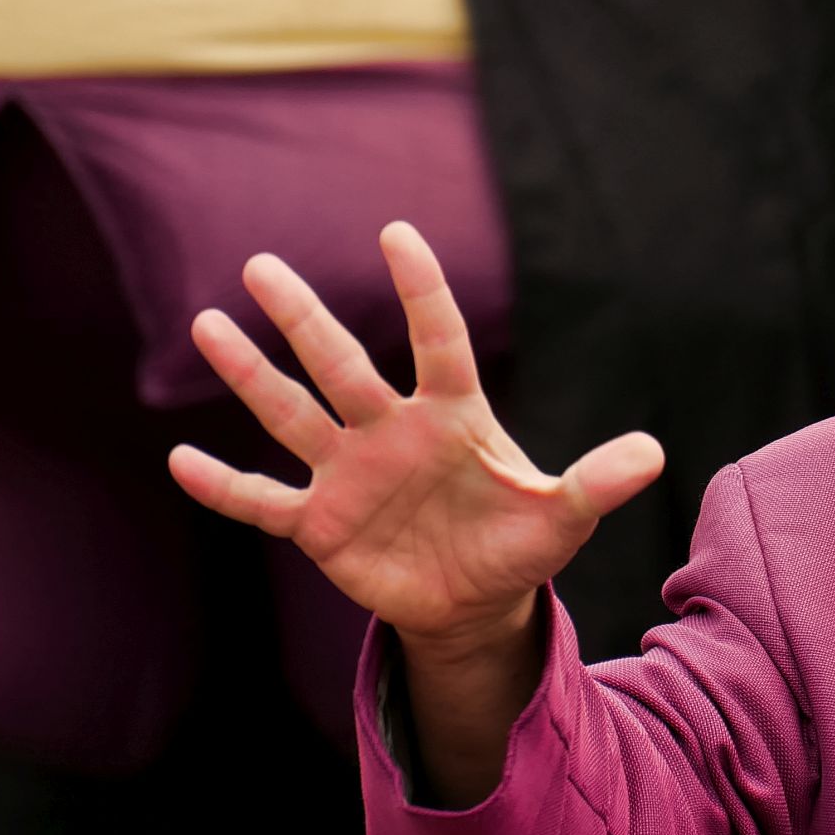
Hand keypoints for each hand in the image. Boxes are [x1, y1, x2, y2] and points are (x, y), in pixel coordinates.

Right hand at [167, 222, 660, 658]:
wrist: (476, 602)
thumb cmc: (519, 543)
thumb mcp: (564, 516)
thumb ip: (597, 483)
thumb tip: (654, 454)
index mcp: (452, 415)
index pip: (436, 339)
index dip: (421, 291)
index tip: (397, 232)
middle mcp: (391, 431)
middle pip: (342, 364)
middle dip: (304, 318)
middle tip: (261, 265)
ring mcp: (349, 474)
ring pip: (293, 414)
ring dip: (251, 375)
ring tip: (207, 323)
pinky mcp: (321, 525)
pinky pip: (264, 501)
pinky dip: (225, 487)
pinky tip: (180, 462)